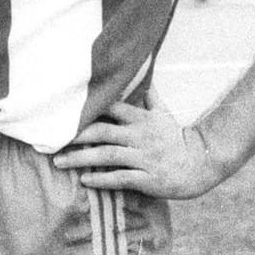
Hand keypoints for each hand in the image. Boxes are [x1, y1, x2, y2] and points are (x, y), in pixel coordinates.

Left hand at [51, 89, 225, 199]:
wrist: (201, 164)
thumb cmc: (177, 138)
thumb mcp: (163, 114)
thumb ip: (148, 97)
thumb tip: (142, 73)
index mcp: (142, 119)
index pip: (111, 109)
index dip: (88, 110)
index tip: (64, 113)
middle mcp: (141, 136)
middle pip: (103, 132)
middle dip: (76, 136)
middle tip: (52, 141)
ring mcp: (144, 158)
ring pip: (107, 156)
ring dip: (81, 159)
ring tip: (60, 163)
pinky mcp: (148, 178)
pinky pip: (121, 178)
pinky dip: (102, 179)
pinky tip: (85, 180)